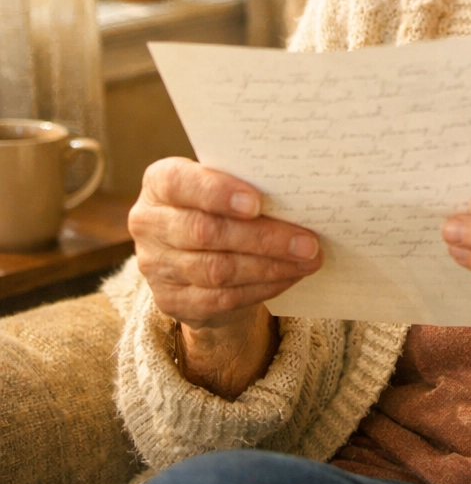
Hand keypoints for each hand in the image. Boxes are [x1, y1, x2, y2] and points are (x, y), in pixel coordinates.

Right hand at [129, 157, 322, 396]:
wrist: (196, 251)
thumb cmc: (221, 205)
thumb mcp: (225, 186)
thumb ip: (248, 184)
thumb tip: (301, 194)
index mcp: (161, 183)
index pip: (182, 183)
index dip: (218, 193)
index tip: (257, 203)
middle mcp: (150, 222)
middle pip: (206, 232)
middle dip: (263, 238)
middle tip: (308, 242)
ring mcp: (156, 265)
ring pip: (216, 270)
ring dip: (269, 266)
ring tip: (308, 260)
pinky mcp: (171, 300)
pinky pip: (221, 298)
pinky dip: (261, 287)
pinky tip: (289, 276)